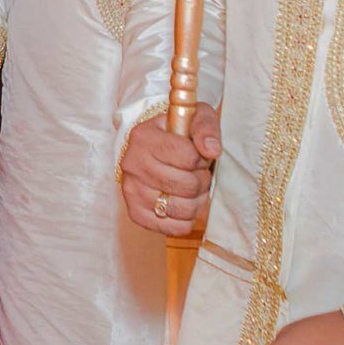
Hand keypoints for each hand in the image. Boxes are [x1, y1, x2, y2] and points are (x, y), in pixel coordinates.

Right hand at [121, 104, 220, 236]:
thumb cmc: (177, 133)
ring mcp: (131, 190)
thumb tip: (212, 150)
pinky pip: (172, 227)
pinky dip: (186, 220)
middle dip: (201, 180)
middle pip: (186, 185)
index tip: (196, 155)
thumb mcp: (194, 117)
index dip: (201, 159)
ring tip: (191, 188)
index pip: (188, 157)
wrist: (152, 148)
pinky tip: (183, 203)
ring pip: (182, 208)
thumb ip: (205, 128)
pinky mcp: (135, 212)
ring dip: (196, 201)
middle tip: (196, 173)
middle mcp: (132, 163)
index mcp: (144, 136)